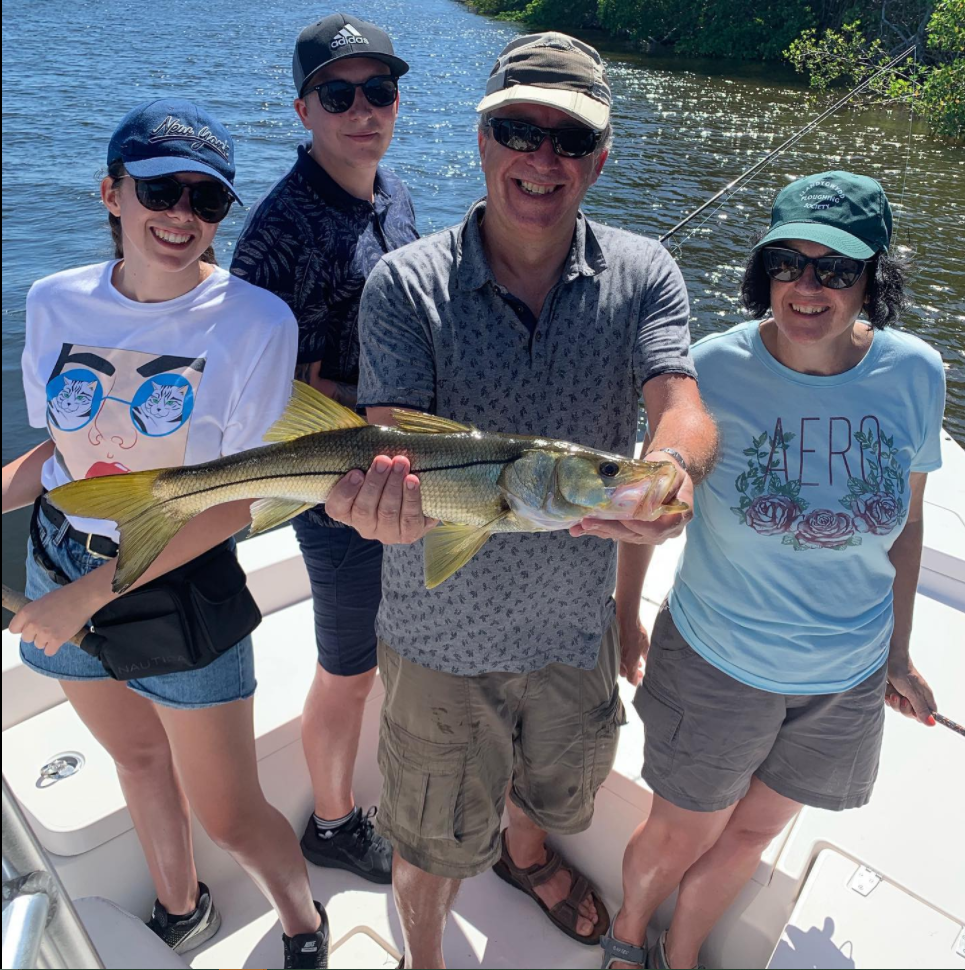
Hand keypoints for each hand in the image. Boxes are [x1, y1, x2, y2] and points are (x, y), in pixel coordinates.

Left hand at [8, 583, 95, 655]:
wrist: (83, 597)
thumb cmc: (65, 596)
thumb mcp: (42, 601)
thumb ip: (33, 614)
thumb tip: (30, 624)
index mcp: (27, 612)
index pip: (14, 629)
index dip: (23, 628)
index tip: (30, 627)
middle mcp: (33, 624)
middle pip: (26, 639)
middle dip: (35, 635)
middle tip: (47, 628)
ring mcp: (45, 633)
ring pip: (38, 645)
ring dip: (46, 640)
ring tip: (57, 630)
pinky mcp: (57, 640)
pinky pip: (49, 651)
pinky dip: (54, 647)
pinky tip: (60, 639)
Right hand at [325, 455, 438, 543]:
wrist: (416, 494)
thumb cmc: (386, 475)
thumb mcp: (370, 466)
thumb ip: (362, 455)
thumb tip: (361, 430)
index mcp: (347, 512)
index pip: (337, 507)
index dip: (345, 491)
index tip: (356, 472)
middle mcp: (365, 527)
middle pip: (364, 509)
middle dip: (375, 483)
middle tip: (383, 460)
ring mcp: (387, 533)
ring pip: (387, 512)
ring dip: (394, 486)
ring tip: (401, 463)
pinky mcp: (410, 534)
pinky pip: (410, 518)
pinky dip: (411, 498)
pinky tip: (413, 480)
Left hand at [570, 453, 693, 544]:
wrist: (665, 475)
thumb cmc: (668, 470)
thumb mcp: (671, 472)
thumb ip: (664, 484)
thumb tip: (648, 492)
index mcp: (679, 517)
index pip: (658, 528)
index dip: (640, 525)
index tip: (624, 518)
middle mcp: (665, 532)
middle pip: (636, 535)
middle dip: (611, 528)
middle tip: (588, 521)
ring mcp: (648, 535)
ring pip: (623, 536)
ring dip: (600, 530)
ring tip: (578, 526)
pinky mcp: (634, 533)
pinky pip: (616, 534)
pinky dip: (598, 530)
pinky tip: (579, 529)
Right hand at [618, 613, 649, 685]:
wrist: (627, 622)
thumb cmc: (638, 635)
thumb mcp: (646, 647)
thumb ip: (645, 657)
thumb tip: (645, 662)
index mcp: (630, 664)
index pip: (631, 679)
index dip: (636, 681)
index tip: (641, 678)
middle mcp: (622, 662)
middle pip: (625, 674)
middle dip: (633, 674)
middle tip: (641, 672)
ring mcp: (617, 656)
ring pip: (622, 666)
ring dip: (630, 667)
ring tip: (639, 664)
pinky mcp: (614, 649)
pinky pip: (619, 658)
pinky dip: (626, 660)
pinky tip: (632, 655)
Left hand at [885, 656, 936, 725]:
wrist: (887, 660)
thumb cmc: (903, 674)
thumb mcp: (913, 693)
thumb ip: (920, 708)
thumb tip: (932, 724)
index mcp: (925, 697)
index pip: (929, 714)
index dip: (921, 716)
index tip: (914, 711)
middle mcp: (916, 697)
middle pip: (912, 714)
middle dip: (904, 708)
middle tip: (902, 698)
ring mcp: (904, 695)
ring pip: (900, 709)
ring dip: (895, 702)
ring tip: (893, 693)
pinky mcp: (893, 693)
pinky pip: (891, 703)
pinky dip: (888, 699)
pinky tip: (887, 692)